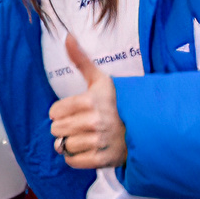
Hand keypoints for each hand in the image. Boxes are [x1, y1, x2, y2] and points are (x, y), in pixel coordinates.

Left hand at [49, 34, 128, 170]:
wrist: (144, 124)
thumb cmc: (118, 101)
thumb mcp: (100, 79)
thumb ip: (80, 60)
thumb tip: (66, 36)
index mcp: (91, 101)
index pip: (55, 112)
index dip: (60, 112)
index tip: (72, 111)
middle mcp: (95, 122)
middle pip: (57, 130)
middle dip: (63, 127)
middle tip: (77, 125)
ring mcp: (100, 142)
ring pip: (64, 146)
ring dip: (69, 143)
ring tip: (82, 136)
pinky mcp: (105, 159)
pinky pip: (74, 161)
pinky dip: (74, 157)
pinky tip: (84, 148)